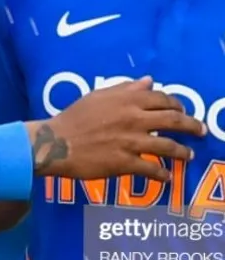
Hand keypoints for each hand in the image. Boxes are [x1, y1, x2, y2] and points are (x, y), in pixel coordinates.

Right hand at [26, 76, 205, 180]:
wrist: (57, 142)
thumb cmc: (75, 117)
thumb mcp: (99, 95)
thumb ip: (126, 88)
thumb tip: (148, 81)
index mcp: (128, 100)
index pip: (163, 100)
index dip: (177, 105)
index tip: (182, 111)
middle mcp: (134, 119)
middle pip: (174, 121)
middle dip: (192, 126)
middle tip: (201, 131)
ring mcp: (131, 142)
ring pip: (168, 147)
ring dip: (182, 152)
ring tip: (189, 156)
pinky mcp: (124, 163)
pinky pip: (151, 169)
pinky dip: (162, 175)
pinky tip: (167, 178)